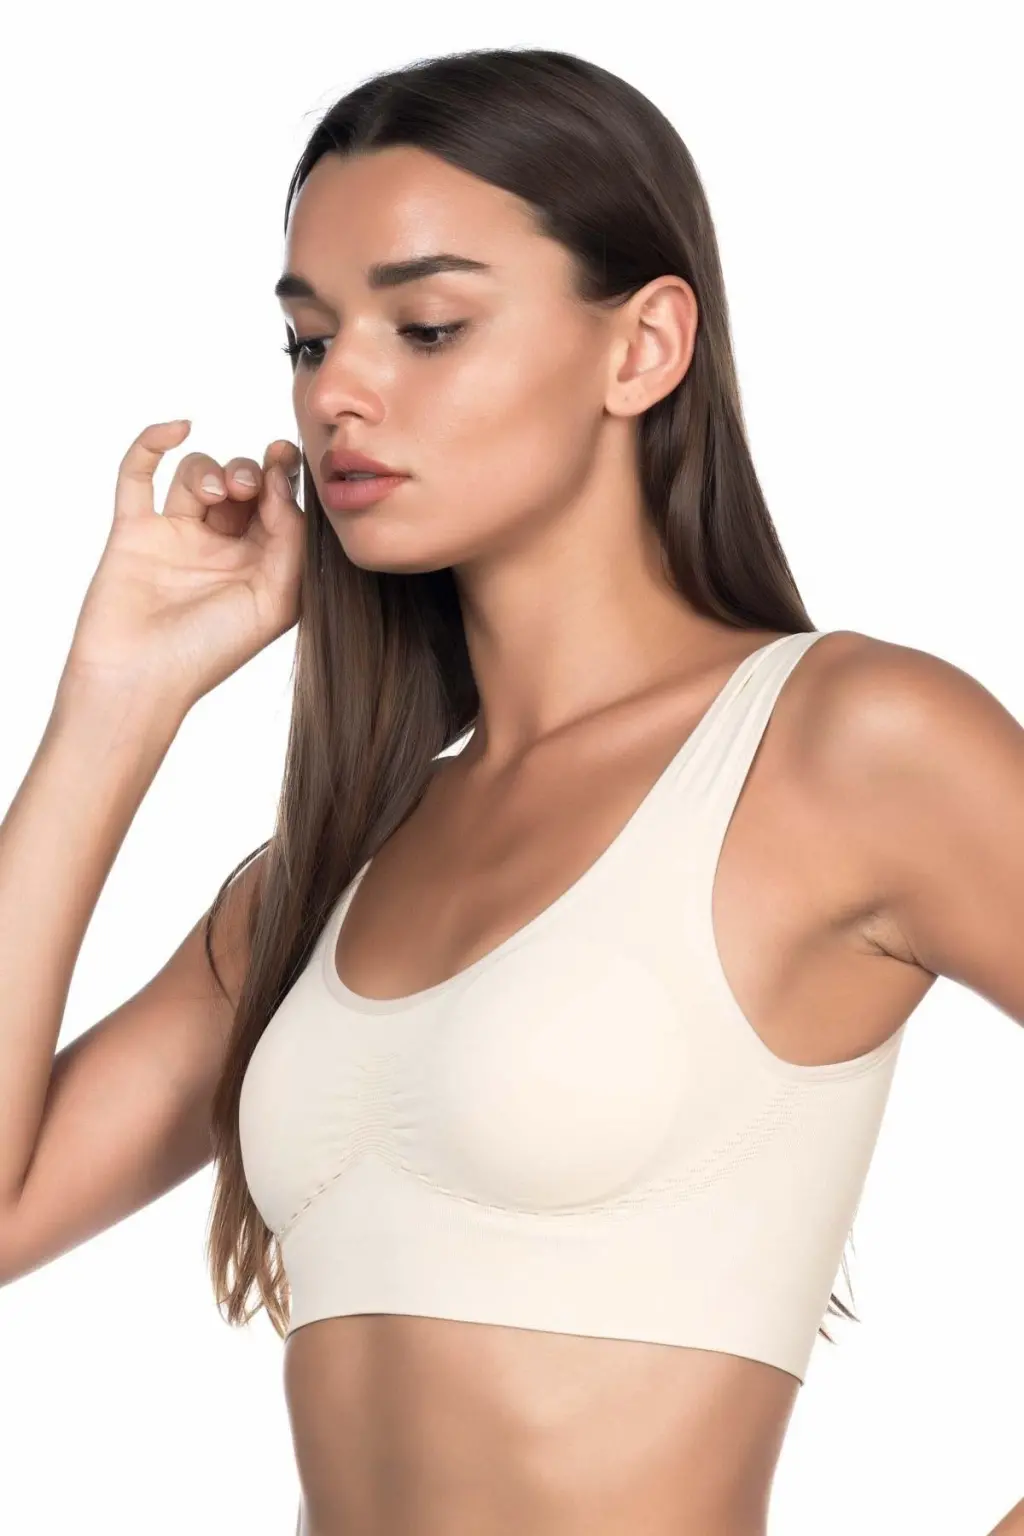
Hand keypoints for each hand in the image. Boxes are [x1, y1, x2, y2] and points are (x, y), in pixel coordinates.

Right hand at [59, 420, 305, 714]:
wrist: (139, 679)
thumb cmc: (210, 651)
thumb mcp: (275, 600)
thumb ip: (290, 540)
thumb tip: (279, 483)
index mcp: (259, 565)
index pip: (277, 505)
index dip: (282, 476)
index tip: (285, 455)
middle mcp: (219, 547)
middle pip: (240, 482)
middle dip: (248, 472)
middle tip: (248, 486)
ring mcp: (175, 536)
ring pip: (196, 474)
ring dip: (210, 470)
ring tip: (217, 495)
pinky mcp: (134, 530)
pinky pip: (138, 473)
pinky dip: (152, 442)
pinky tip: (179, 427)